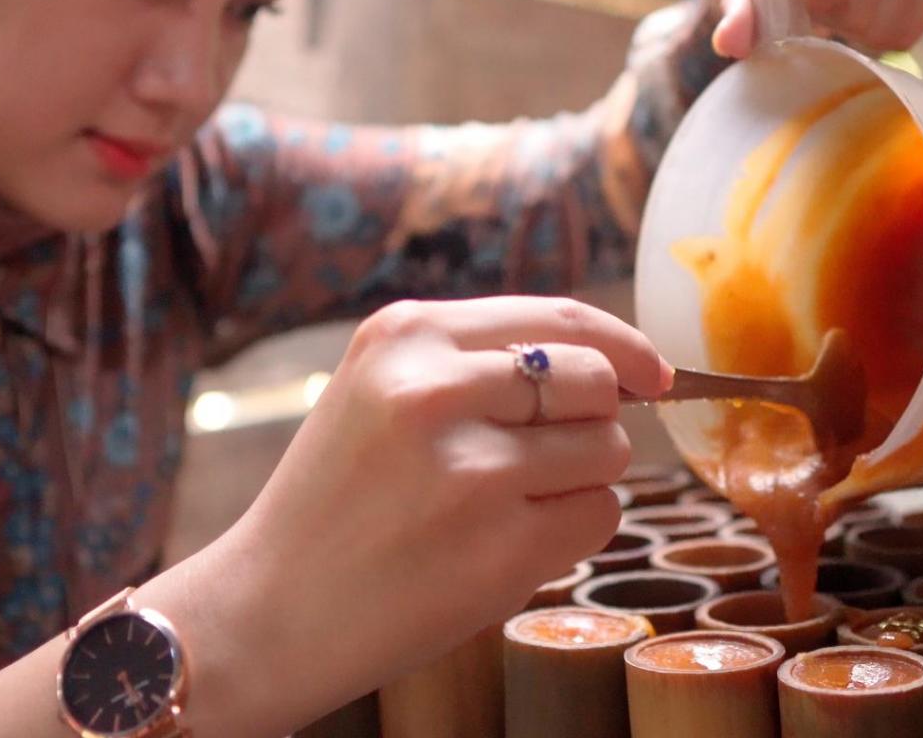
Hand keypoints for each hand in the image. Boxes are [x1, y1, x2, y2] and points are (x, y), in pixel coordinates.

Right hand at [140, 296, 671, 734]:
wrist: (270, 606)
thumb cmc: (334, 498)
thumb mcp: (377, 390)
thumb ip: (472, 360)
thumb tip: (613, 366)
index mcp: (404, 334)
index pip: (558, 316)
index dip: (622, 344)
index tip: (652, 372)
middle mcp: (436, 387)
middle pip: (596, 381)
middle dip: (593, 418)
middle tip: (541, 456)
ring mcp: (470, 467)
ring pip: (608, 450)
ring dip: (579, 478)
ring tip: (503, 505)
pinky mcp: (500, 545)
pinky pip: (599, 516)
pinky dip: (572, 531)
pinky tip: (504, 544)